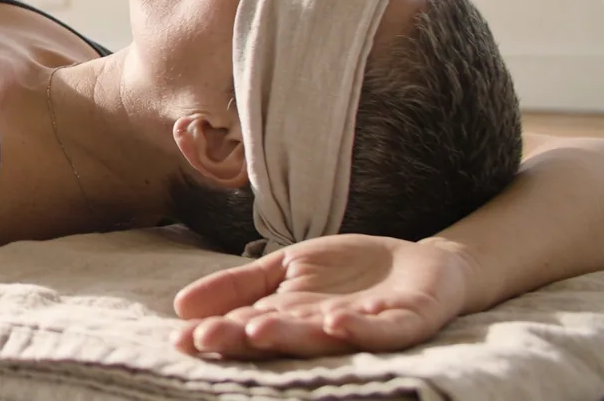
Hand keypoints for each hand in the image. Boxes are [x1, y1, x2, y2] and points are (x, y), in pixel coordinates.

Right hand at [172, 233, 472, 359]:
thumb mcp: (284, 267)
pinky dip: (358, 330)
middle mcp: (320, 332)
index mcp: (289, 320)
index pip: (246, 327)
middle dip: (242, 340)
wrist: (423, 263)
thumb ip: (238, 285)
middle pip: (277, 338)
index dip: (216, 332)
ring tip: (257, 331)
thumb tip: (180, 305)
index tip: (183, 338)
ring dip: (290, 338)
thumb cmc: (350, 271)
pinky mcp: (403, 323)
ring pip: (321, 340)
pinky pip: (380, 333)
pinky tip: (333, 322)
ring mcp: (362, 329)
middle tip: (207, 339)